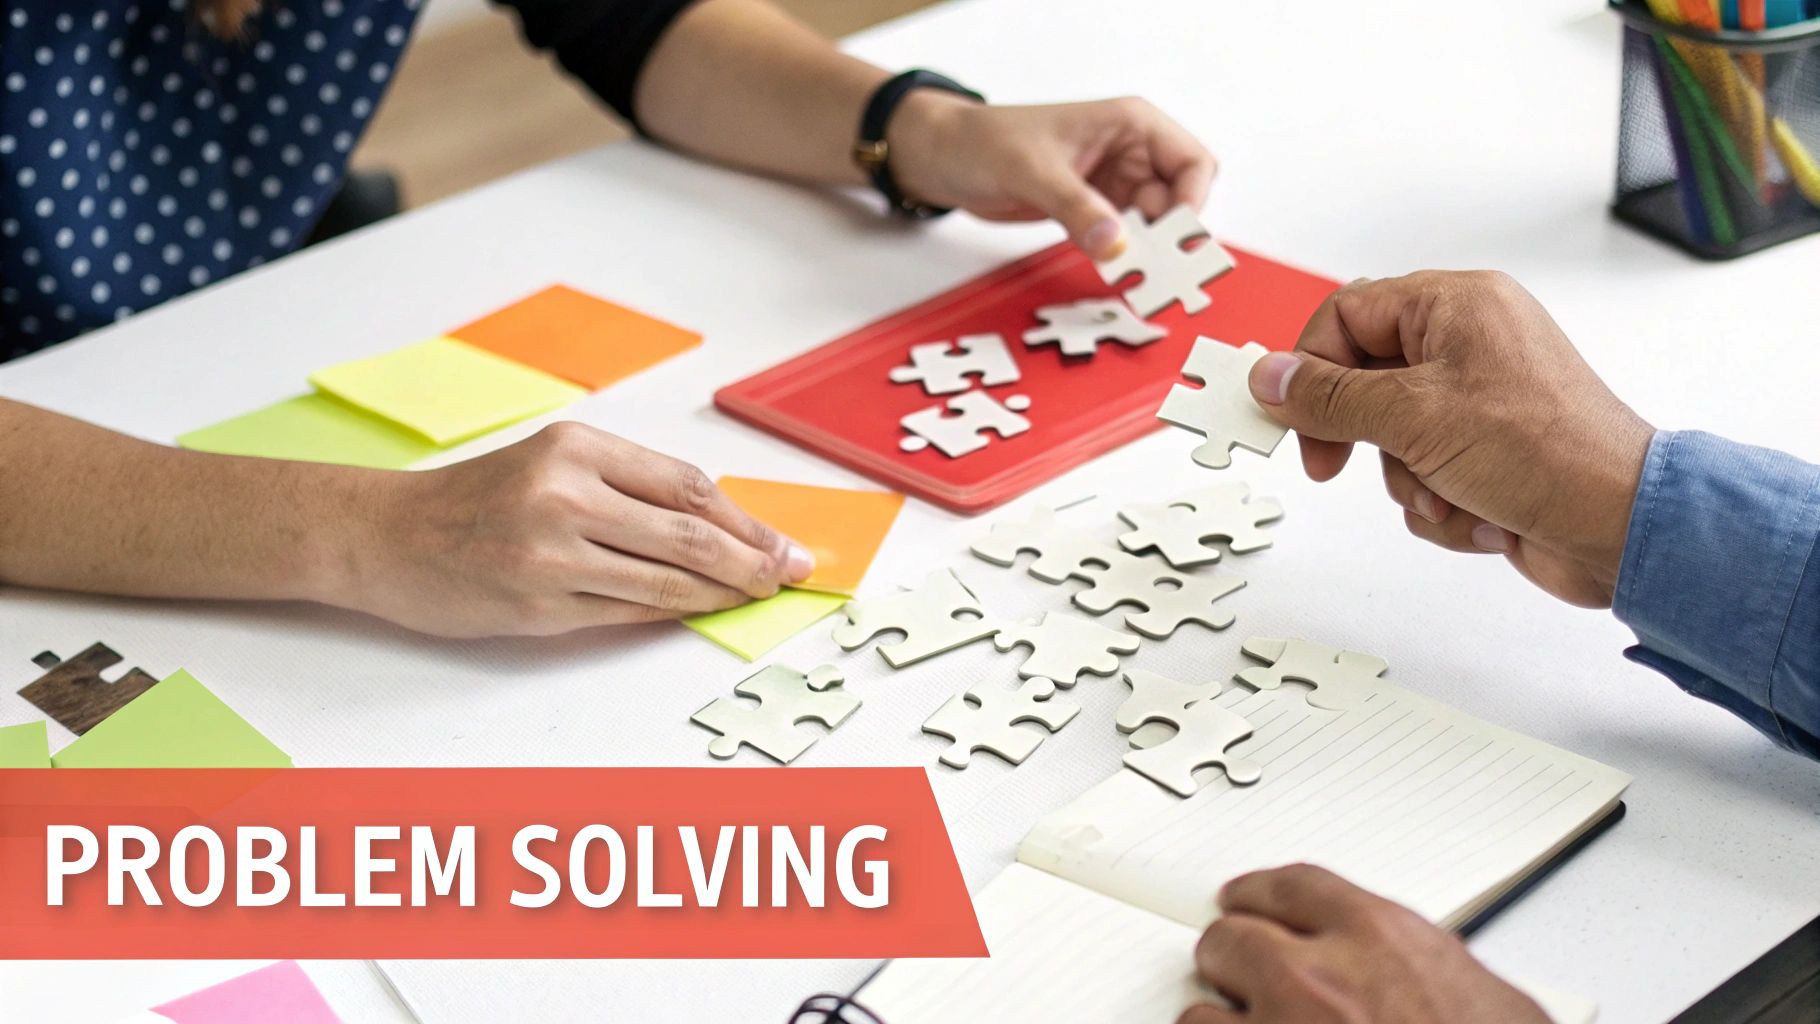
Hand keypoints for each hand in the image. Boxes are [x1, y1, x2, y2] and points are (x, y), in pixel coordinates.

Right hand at [338, 423, 812, 636]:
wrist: (387, 536)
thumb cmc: (477, 500)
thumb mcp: (551, 465)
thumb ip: (627, 489)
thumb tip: (721, 527)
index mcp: (576, 449)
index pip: (687, 486)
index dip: (746, 521)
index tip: (783, 543)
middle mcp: (565, 496)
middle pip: (689, 535)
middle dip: (751, 562)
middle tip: (788, 576)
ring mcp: (550, 554)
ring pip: (664, 582)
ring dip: (720, 595)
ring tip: (753, 598)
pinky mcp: (538, 605)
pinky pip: (625, 613)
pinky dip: (670, 614)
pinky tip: (697, 612)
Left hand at [887, 93, 1216, 258]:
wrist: (946, 158)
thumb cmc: (986, 141)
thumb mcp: (1033, 172)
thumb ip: (1076, 207)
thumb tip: (1114, 244)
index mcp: (1130, 124)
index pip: (1191, 162)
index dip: (1192, 201)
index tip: (1174, 238)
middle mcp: (1130, 152)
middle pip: (1178, 199)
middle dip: (1172, 236)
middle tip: (1160, 272)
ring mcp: (1113, 183)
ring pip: (1154, 224)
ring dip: (1149, 252)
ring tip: (1141, 280)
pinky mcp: (1093, 210)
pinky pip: (1124, 238)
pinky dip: (1124, 257)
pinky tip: (1117, 274)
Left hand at [1181, 865, 1548, 1023]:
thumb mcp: (1482, 996)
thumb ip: (1417, 966)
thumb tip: (1401, 968)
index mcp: (1379, 939)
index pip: (1289, 887)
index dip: (1258, 894)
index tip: (1245, 900)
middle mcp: (1320, 980)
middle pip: (1232, 937)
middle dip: (1234, 954)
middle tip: (1239, 968)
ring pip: (1201, 1008)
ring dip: (1217, 1017)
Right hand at [1248, 271, 1654, 607]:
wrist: (1621, 528)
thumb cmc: (1545, 453)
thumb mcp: (1413, 417)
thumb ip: (1330, 397)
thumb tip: (1270, 378)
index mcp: (1456, 305)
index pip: (1347, 315)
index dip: (1310, 367)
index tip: (1288, 417)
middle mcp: (1469, 344)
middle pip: (1363, 381)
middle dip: (1361, 436)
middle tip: (1333, 464)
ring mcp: (1480, 403)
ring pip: (1390, 439)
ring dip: (1407, 480)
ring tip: (1450, 492)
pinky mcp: (1488, 455)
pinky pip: (1424, 476)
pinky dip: (1440, 505)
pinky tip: (1478, 513)